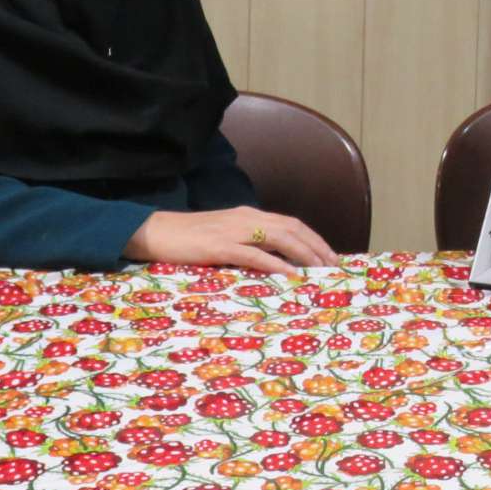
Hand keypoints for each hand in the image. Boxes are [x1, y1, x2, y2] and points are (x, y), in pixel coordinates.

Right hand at [125, 207, 336, 277]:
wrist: (155, 232)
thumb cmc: (188, 238)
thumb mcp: (224, 236)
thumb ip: (247, 243)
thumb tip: (273, 261)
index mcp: (249, 215)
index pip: (291, 223)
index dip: (314, 238)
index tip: (330, 256)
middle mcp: (246, 218)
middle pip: (293, 228)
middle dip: (317, 247)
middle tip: (335, 267)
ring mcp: (233, 230)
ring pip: (280, 238)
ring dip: (304, 254)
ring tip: (321, 270)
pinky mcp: (219, 245)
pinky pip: (254, 254)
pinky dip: (276, 264)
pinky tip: (290, 275)